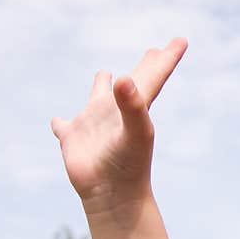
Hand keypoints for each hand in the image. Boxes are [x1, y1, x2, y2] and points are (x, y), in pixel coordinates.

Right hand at [51, 38, 187, 213]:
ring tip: (106, 73)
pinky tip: (57, 122)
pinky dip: (60, 124)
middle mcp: (115, 112)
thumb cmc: (129, 167)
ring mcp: (93, 126)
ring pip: (97, 99)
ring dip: (101, 86)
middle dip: (144, 67)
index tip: (182, 41)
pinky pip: (63, 128)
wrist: (113, 197)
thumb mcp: (135, 133)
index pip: (153, 77)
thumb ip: (132, 106)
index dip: (166, 59)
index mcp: (134, 108)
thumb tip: (122, 79)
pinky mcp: (72, 141)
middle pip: (131, 83)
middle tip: (154, 51)